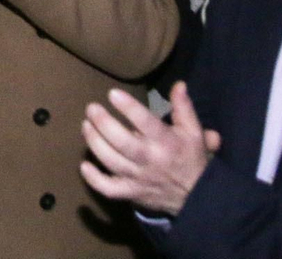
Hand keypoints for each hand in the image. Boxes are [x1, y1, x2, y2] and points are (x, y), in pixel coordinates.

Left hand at [80, 82, 220, 216]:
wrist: (197, 197)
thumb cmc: (191, 158)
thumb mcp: (193, 131)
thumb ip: (184, 107)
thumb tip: (178, 84)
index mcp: (166, 142)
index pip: (145, 123)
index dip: (128, 107)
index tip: (112, 93)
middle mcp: (150, 160)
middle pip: (122, 142)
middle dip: (103, 123)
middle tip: (91, 108)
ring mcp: (138, 178)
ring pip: (111, 162)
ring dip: (95, 143)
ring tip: (85, 125)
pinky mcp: (131, 193)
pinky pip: (109, 189)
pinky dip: (94, 179)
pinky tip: (84, 165)